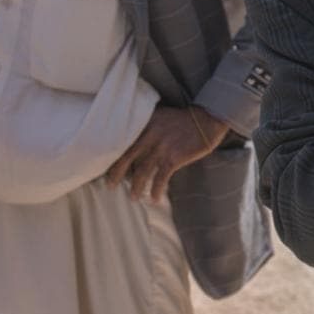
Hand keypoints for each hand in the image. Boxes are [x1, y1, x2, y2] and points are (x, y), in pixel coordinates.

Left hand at [107, 106, 228, 201]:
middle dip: (116, 174)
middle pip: (127, 157)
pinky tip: (154, 198)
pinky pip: (161, 177)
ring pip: (142, 171)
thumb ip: (146, 125)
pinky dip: (156, 189)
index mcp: (145, 122)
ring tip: (133, 197)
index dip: (113, 156)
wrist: (208, 120)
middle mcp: (151, 134)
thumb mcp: (161, 116)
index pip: (123, 141)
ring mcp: (163, 146)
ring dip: (136, 186)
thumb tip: (131, 141)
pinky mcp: (175, 157)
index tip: (105, 168)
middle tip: (110, 186)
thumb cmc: (184, 120)